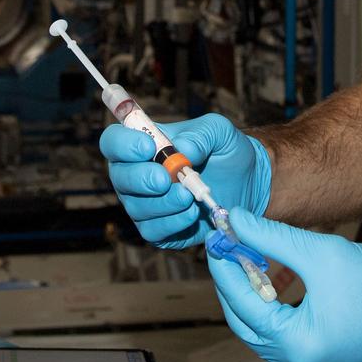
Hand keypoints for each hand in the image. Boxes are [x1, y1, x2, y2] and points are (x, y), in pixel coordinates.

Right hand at [98, 114, 270, 248]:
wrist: (247, 184)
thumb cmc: (225, 151)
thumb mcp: (219, 131)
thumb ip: (201, 134)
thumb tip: (183, 150)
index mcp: (142, 144)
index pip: (113, 141)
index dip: (123, 144)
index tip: (148, 147)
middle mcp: (135, 174)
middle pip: (119, 177)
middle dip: (140, 179)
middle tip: (165, 179)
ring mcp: (144, 204)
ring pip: (137, 207)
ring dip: (163, 202)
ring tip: (189, 195)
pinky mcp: (158, 229)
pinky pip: (154, 230)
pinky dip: (173, 222)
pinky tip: (192, 214)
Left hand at [207, 208, 361, 361]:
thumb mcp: (323, 253)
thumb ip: (273, 238)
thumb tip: (235, 222)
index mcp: (299, 345)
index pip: (243, 303)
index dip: (226, 267)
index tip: (216, 239)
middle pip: (245, 321)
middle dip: (234, 282)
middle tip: (227, 247)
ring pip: (259, 331)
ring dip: (251, 296)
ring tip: (247, 259)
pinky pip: (277, 338)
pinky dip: (270, 311)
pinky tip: (269, 283)